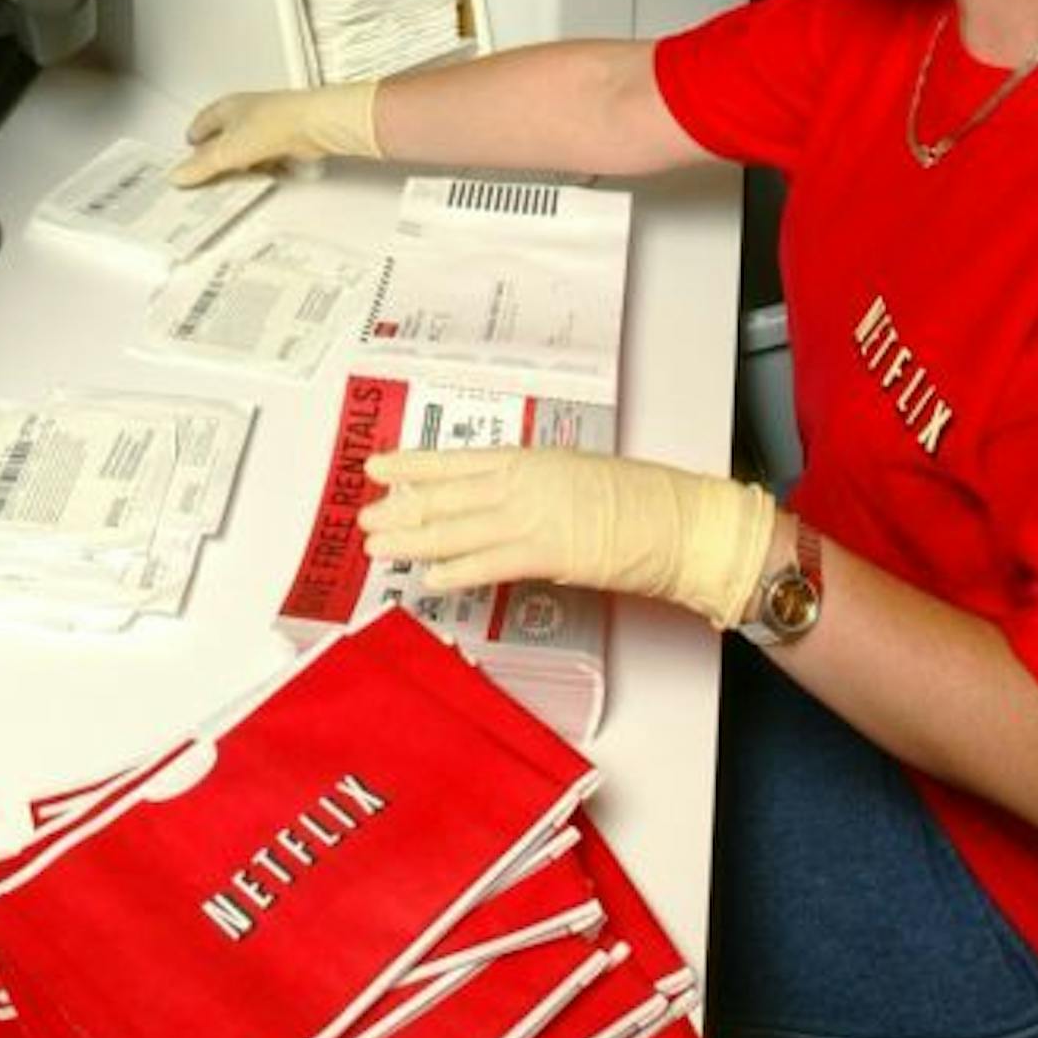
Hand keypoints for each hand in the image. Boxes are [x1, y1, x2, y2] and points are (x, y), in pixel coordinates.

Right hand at [173, 80, 381, 183]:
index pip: (204, 119)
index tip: (190, 142)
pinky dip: (261, 163)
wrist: (312, 125)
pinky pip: (267, 152)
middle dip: (217, 148)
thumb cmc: (274, 122)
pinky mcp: (287, 137)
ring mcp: (269, 123)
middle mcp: (249, 111)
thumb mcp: (226, 151)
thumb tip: (180, 174)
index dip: (196, 132)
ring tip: (233, 172)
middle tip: (207, 163)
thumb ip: (201, 166)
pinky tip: (262, 171)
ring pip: (248, 142)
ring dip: (240, 158)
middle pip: (226, 131)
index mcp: (228, 106)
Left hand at [360, 446, 777, 629]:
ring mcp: (530, 516)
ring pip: (458, 529)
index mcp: (528, 459)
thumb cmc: (634, 497)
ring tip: (380, 548)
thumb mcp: (573, 475)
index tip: (378, 468)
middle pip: (447, 497)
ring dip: (415, 540)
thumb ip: (532, 486)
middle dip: (403, 509)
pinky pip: (488, 563)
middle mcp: (520, 484)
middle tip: (365, 520)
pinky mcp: (544, 552)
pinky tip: (428, 578)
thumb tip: (497, 499)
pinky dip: (456, 571)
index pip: (457, 462)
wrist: (673, 519)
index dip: (413, 466)